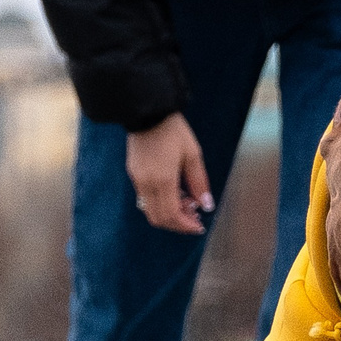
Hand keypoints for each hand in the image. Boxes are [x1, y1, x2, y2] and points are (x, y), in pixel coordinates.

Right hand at [125, 114, 212, 233]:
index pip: (171, 216)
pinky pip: (145, 199)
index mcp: (162, 180)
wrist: (148, 113)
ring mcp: (137, 180)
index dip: (185, 226)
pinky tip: (174, 193)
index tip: (198, 226)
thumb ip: (199, 182)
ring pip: (150, 211)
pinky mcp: (133, 174)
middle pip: (159, 218)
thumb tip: (206, 205)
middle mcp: (146, 184)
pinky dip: (161, 203)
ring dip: (169, 214)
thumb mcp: (192, 155)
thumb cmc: (173, 131)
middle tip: (194, 218)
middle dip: (178, 223)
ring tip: (186, 204)